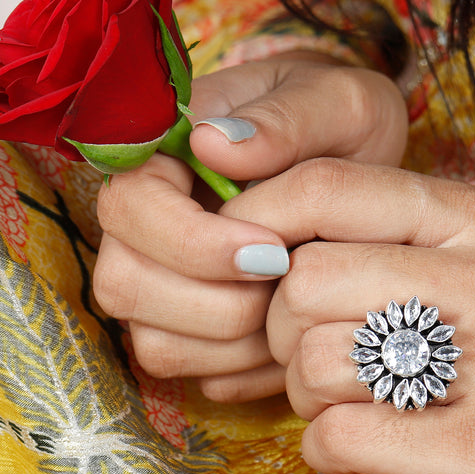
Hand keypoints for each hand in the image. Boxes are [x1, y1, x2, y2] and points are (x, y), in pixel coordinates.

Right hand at [93, 53, 407, 399]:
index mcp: (164, 154)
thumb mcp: (336, 103)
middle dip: (215, 302)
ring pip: (152, 341)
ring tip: (291, 306)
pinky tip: (286, 334)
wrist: (351, 163)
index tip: (273, 250)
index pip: (130, 207)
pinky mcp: (186, 324)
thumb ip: (283, 118)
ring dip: (229, 342)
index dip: (193, 243)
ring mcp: (160, 278)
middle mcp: (146, 223)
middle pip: (123, 285)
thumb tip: (211, 144)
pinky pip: (187, 370)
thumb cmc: (341, 124)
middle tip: (287, 279)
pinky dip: (238, 367)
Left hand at [218, 157, 474, 473]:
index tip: (242, 263)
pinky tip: (351, 444)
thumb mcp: (467, 270)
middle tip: (307, 356)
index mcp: (473, 219)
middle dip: (278, 330)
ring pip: (314, 361)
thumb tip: (252, 243)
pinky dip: (322, 445)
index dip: (255, 221)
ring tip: (345, 402)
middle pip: (304, 280)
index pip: (325, 186)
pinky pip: (340, 435)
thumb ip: (375, 244)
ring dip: (303, 394)